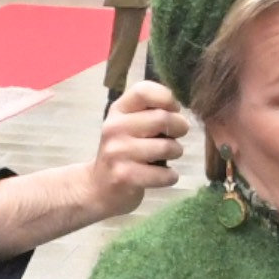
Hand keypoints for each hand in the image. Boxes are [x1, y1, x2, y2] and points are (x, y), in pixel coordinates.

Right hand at [81, 78, 190, 218]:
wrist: (98, 187)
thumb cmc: (123, 151)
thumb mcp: (129, 124)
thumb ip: (150, 111)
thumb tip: (177, 110)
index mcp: (118, 110)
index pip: (143, 91)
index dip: (167, 98)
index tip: (173, 110)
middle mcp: (114, 128)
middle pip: (162, 118)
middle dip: (180, 127)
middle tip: (177, 136)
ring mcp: (118, 152)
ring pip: (166, 147)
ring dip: (176, 152)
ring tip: (170, 155)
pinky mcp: (124, 176)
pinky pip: (163, 174)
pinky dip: (171, 176)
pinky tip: (165, 175)